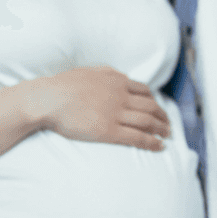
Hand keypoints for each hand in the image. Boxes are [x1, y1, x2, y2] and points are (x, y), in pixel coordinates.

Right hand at [28, 66, 169, 150]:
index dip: (155, 101)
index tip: (159, 108)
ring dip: (161, 129)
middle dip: (163, 116)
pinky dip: (152, 142)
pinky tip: (160, 146)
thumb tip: (119, 75)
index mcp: (117, 81)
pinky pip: (137, 137)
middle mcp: (120, 96)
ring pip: (148, 122)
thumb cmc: (63, 85)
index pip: (144, 91)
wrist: (48, 99)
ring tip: (167, 135)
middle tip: (169, 124)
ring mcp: (116, 114)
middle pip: (151, 106)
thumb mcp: (89, 71)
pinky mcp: (109, 131)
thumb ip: (107, 73)